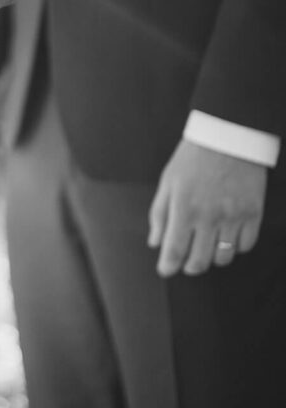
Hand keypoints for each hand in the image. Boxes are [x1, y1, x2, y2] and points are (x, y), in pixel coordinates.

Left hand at [148, 140, 266, 276]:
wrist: (227, 137)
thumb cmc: (192, 158)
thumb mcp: (168, 181)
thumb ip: (159, 213)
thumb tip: (155, 243)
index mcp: (184, 207)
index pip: (175, 249)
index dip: (168, 266)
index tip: (166, 270)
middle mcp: (209, 215)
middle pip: (200, 261)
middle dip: (190, 266)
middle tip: (187, 262)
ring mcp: (234, 216)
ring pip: (224, 258)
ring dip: (213, 257)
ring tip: (208, 246)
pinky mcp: (254, 213)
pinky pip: (246, 245)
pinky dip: (236, 246)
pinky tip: (228, 235)